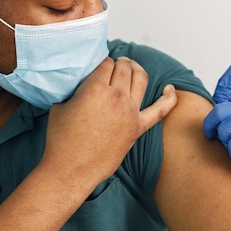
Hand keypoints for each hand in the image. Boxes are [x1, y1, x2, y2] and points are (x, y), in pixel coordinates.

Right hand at [43, 57, 176, 183]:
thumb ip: (75, 89)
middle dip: (119, 62)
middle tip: (114, 64)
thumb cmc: (61, 140)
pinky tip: (170, 89)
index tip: (98, 65)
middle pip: (124, 68)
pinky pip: (160, 110)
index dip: (101, 61)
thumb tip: (83, 81)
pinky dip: (169, 97)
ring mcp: (130, 112)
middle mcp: (116, 97)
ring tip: (131, 67)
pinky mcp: (137, 128)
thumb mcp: (60, 105)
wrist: (71, 169)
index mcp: (95, 88)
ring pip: (141, 79)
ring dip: (136, 69)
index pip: (105, 62)